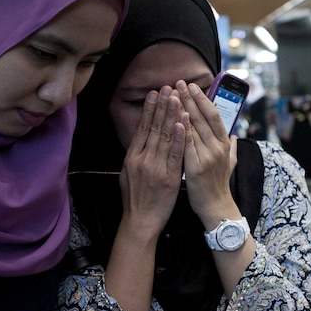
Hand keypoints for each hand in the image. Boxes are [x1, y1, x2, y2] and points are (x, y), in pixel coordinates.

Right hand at [118, 86, 185, 238]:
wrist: (139, 222)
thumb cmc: (135, 200)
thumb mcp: (128, 174)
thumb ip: (136, 156)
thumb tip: (140, 140)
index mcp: (132, 157)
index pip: (141, 128)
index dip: (149, 109)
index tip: (154, 94)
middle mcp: (142, 159)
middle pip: (152, 128)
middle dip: (161, 106)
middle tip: (166, 88)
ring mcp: (154, 167)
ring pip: (164, 136)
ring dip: (171, 115)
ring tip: (176, 97)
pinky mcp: (168, 177)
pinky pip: (175, 153)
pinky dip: (179, 137)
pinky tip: (182, 122)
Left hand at [175, 80, 237, 227]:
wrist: (216, 208)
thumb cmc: (219, 185)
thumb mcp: (230, 164)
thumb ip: (231, 148)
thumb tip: (234, 136)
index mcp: (224, 144)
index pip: (214, 115)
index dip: (203, 99)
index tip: (192, 86)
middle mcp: (218, 147)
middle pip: (203, 117)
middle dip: (190, 98)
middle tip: (179, 82)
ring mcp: (208, 156)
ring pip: (194, 127)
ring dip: (182, 108)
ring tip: (172, 94)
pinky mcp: (197, 166)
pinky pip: (187, 144)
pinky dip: (181, 130)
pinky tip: (173, 118)